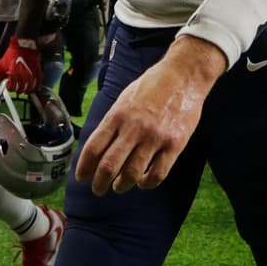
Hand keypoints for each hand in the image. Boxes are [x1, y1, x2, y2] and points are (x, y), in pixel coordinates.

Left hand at [0, 37, 40, 92]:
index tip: (9, 86)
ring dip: (26, 90)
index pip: (12, 88)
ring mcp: (31, 73)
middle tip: (16, 88)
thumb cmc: (11, 54)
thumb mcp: (1, 65)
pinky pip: (38, 82)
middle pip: (21, 89)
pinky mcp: (37, 71)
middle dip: (17, 90)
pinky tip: (34, 88)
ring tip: (24, 89)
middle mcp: (23, 75)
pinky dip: (37, 87)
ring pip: (30, 88)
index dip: (10, 88)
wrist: (24, 45)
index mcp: (13, 74)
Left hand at [75, 35, 225, 194]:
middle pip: (108, 165)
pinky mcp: (174, 144)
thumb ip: (113, 122)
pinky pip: (157, 174)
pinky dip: (146, 183)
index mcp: (118, 115)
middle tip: (98, 189)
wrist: (184, 75)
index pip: (93, 148)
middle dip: (99, 183)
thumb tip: (98, 148)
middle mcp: (134, 127)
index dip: (84, 167)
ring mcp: (155, 137)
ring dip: (121, 185)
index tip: (82, 178)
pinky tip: (142, 181)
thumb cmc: (153, 85)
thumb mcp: (125, 98)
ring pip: (131, 174)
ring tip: (119, 186)